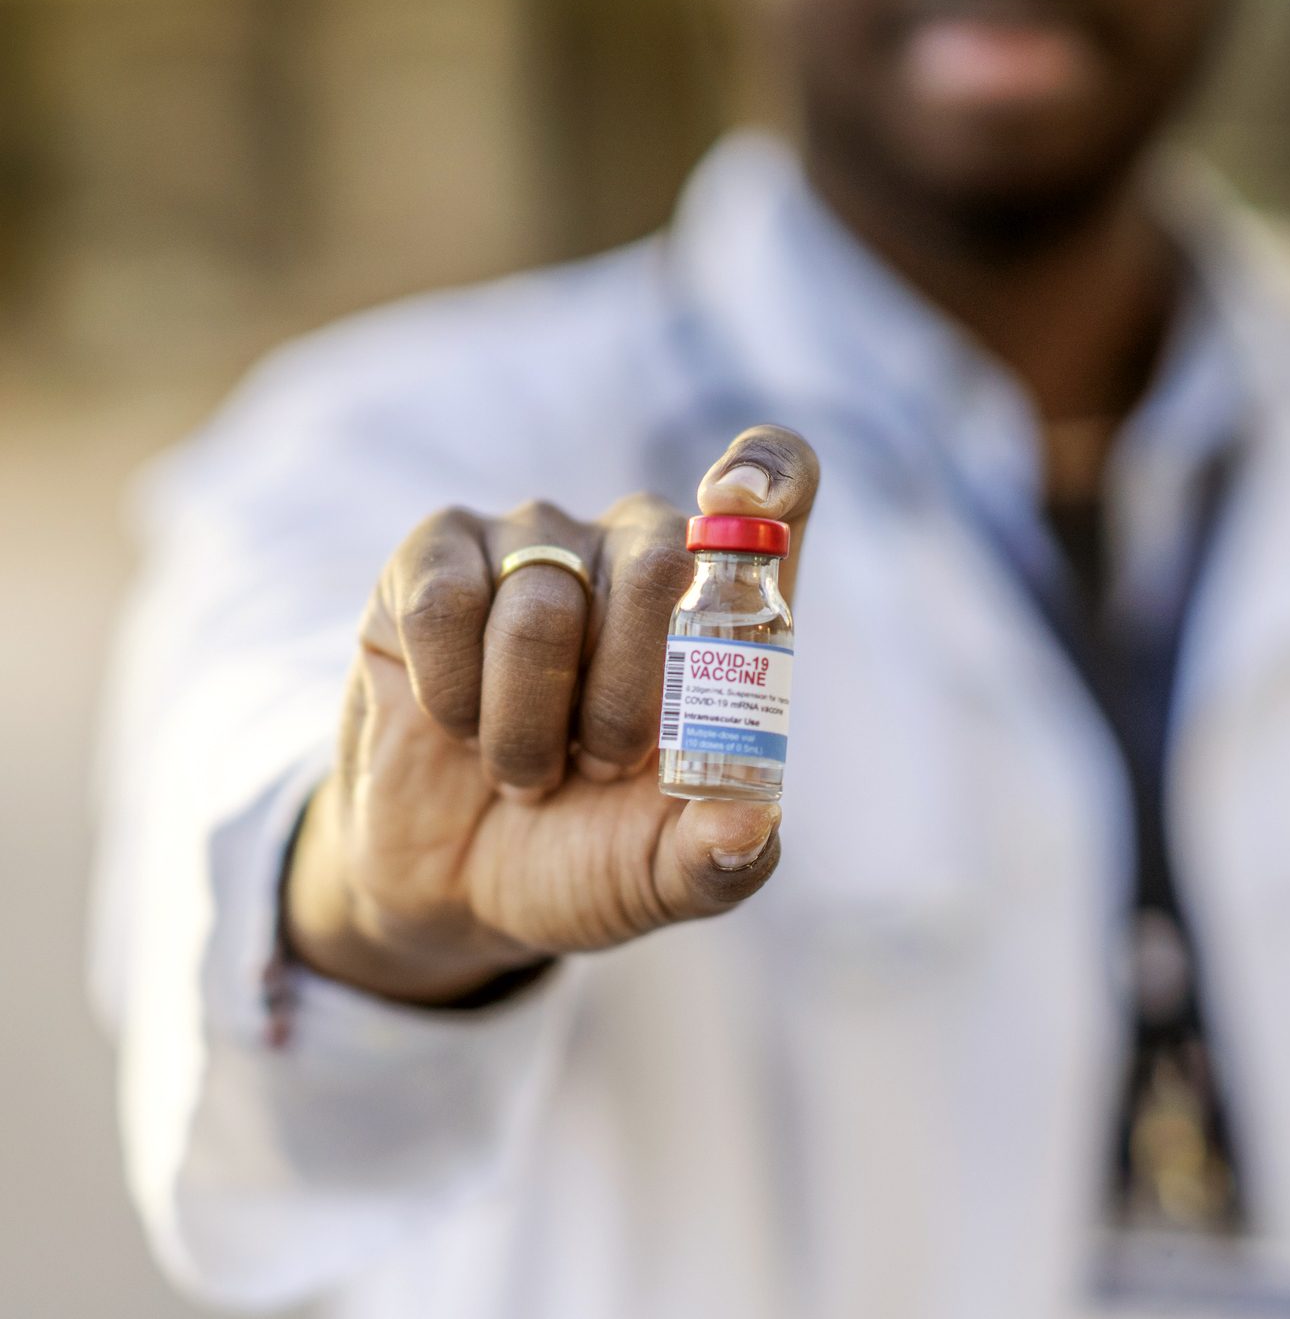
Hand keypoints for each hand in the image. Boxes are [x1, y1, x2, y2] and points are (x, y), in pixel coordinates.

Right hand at [283, 427, 819, 1005]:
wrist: (459, 889)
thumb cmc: (592, 856)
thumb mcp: (668, 877)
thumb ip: (722, 858)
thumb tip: (752, 826)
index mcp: (728, 608)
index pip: (779, 481)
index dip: (768, 474)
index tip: (737, 505)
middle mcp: (641, 548)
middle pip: (660, 554)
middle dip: (626, 693)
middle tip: (600, 765)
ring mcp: (537, 542)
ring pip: (543, 601)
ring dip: (527, 723)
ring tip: (527, 768)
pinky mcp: (436, 556)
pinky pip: (446, 600)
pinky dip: (454, 695)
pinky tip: (459, 727)